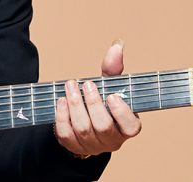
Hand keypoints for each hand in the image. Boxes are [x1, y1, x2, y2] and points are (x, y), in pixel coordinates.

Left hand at [53, 40, 142, 157]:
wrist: (84, 120)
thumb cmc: (103, 101)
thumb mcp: (110, 85)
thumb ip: (114, 68)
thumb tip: (117, 46)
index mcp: (127, 127)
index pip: (131, 127)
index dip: (121, 113)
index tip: (112, 95)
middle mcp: (111, 140)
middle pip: (103, 127)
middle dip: (93, 104)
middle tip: (86, 84)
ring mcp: (92, 145)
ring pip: (83, 130)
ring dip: (75, 106)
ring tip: (70, 87)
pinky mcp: (73, 146)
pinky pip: (66, 135)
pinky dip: (62, 117)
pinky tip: (61, 101)